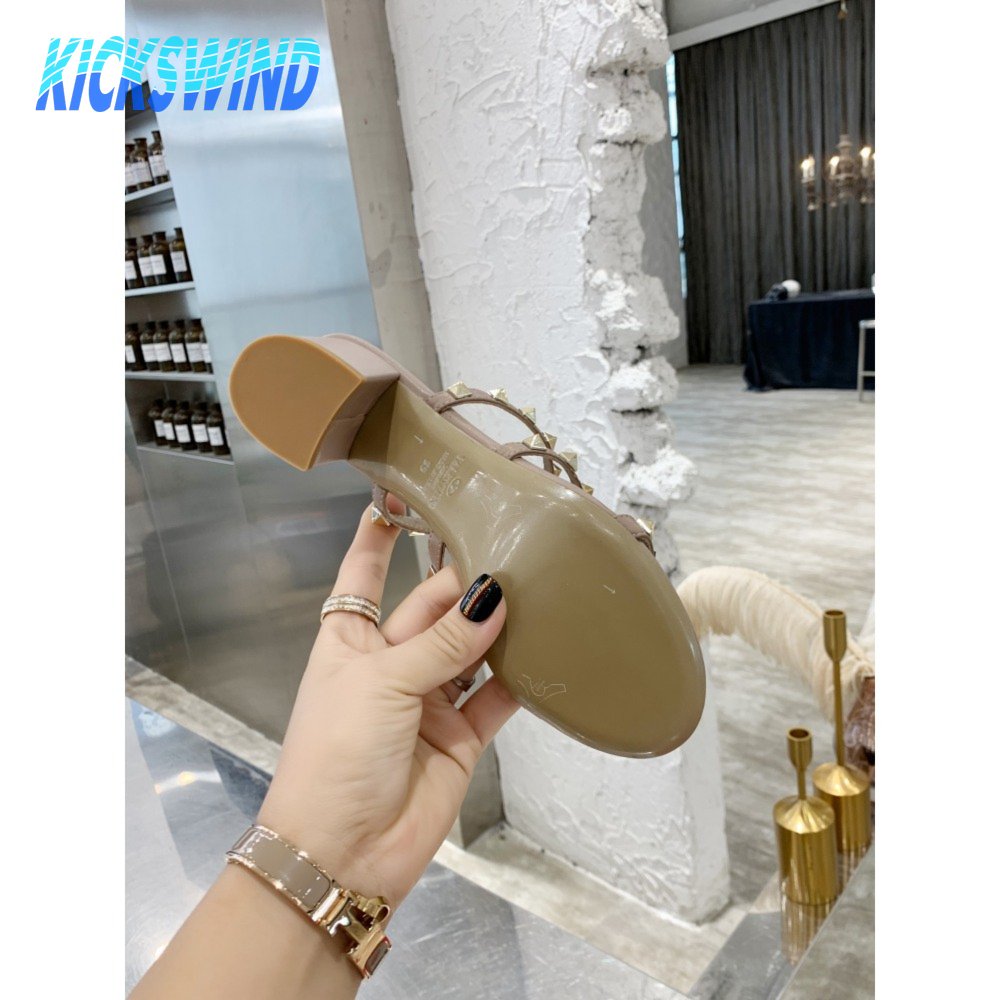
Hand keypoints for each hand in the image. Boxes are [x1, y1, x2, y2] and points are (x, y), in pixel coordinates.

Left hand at [256, 495, 517, 909]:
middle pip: (433, 607)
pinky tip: (545, 649)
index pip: (364, 574)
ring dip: (497, 624)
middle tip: (512, 551)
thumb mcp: (381, 684)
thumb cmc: (336, 755)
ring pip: (470, 648)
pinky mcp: (462, 736)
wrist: (343, 852)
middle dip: (465, 581)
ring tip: (538, 588)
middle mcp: (391, 663)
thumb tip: (492, 598)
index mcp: (350, 640)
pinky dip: (519, 675)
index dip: (380, 537)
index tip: (398, 496)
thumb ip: (442, 642)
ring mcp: (429, 699)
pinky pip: (496, 695)